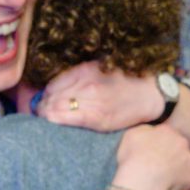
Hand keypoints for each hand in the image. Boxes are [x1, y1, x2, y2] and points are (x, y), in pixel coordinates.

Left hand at [36, 62, 162, 131]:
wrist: (150, 93)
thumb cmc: (125, 80)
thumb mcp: (100, 68)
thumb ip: (78, 75)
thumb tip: (54, 86)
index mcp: (86, 71)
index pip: (53, 84)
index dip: (43, 94)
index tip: (42, 100)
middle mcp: (87, 85)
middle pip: (52, 98)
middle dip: (42, 106)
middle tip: (39, 111)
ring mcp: (92, 102)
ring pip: (56, 109)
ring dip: (46, 114)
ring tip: (45, 117)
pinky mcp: (98, 118)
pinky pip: (68, 120)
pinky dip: (56, 120)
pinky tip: (52, 122)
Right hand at [113, 125, 189, 189]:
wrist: (142, 178)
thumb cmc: (133, 156)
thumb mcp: (131, 134)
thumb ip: (144, 131)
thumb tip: (150, 133)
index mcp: (167, 130)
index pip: (166, 135)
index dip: (159, 145)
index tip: (153, 153)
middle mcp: (182, 143)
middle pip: (179, 149)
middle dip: (172, 157)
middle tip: (159, 167)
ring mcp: (189, 161)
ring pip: (186, 166)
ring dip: (178, 172)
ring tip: (165, 182)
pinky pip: (187, 185)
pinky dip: (180, 189)